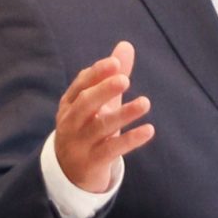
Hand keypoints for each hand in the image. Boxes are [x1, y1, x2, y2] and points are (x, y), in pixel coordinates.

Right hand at [53, 41, 153, 191]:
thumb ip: (111, 75)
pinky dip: (130, 140)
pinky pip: (112, 150)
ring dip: (123, 114)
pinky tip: (149, 130)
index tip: (114, 63)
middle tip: (124, 80)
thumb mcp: (97, 103)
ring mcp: (80, 143)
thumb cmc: (86, 128)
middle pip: (85, 104)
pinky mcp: (92, 162)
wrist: (68, 172)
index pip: (80, 86)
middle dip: (103, 91)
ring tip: (145, 103)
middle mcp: (71, 122)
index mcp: (70, 104)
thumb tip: (126, 45)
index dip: (96, 74)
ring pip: (100, 127)